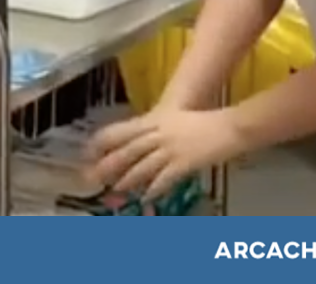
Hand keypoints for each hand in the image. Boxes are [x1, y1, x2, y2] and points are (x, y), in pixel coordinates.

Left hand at [87, 107, 245, 198]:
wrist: (228, 125)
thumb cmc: (202, 122)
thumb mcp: (173, 120)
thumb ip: (155, 129)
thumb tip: (138, 143)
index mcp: (155, 120)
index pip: (120, 131)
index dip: (102, 142)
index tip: (87, 152)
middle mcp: (159, 133)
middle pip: (128, 150)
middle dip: (110, 164)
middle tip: (94, 177)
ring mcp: (171, 148)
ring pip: (143, 165)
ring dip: (129, 179)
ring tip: (117, 189)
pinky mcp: (185, 162)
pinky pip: (165, 177)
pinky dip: (155, 187)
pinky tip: (147, 196)